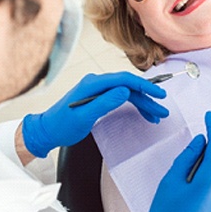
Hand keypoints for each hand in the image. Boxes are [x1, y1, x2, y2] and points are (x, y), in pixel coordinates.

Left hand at [22, 72, 168, 157]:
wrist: (47, 131)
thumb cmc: (62, 125)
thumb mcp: (83, 116)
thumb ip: (104, 102)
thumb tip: (125, 91)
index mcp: (93, 84)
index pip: (124, 80)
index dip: (143, 86)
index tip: (158, 94)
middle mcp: (97, 83)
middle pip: (129, 87)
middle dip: (147, 98)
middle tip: (162, 110)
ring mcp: (99, 90)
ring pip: (128, 93)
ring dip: (143, 103)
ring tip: (157, 115)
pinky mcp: (100, 97)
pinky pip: (122, 98)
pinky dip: (134, 105)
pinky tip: (144, 113)